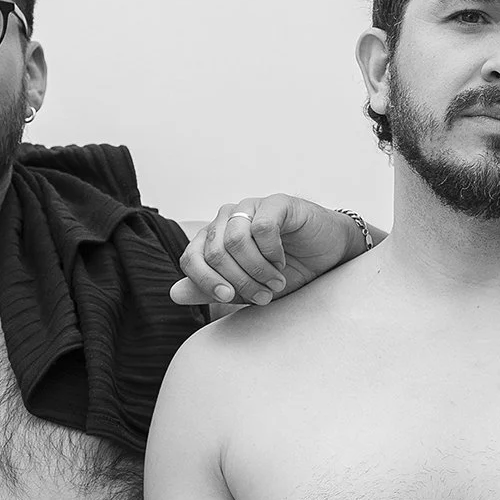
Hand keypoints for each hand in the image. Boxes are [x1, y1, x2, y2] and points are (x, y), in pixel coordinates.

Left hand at [171, 198, 378, 310]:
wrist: (326, 258)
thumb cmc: (287, 272)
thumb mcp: (245, 289)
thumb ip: (211, 290)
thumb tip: (173, 294)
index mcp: (214, 238)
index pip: (191, 258)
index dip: (205, 282)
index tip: (229, 297)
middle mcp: (227, 219)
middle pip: (214, 253)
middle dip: (239, 282)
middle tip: (263, 295)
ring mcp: (250, 207)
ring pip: (234, 241)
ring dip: (256, 270)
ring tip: (275, 282)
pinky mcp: (276, 202)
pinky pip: (261, 228)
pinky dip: (271, 252)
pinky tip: (282, 260)